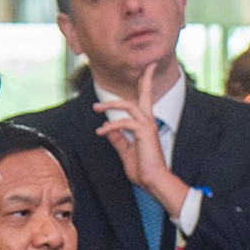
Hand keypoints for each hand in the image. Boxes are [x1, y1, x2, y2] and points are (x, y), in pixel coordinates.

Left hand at [93, 68, 186, 215]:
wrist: (154, 181)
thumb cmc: (143, 170)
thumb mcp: (126, 152)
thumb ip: (118, 139)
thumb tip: (108, 129)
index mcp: (146, 125)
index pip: (145, 101)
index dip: (146, 83)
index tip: (148, 68)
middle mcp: (149, 122)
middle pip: (145, 94)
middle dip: (143, 79)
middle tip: (141, 68)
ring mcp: (148, 126)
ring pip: (129, 105)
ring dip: (111, 105)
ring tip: (96, 108)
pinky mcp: (144, 132)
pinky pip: (124, 123)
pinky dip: (110, 126)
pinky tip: (101, 132)